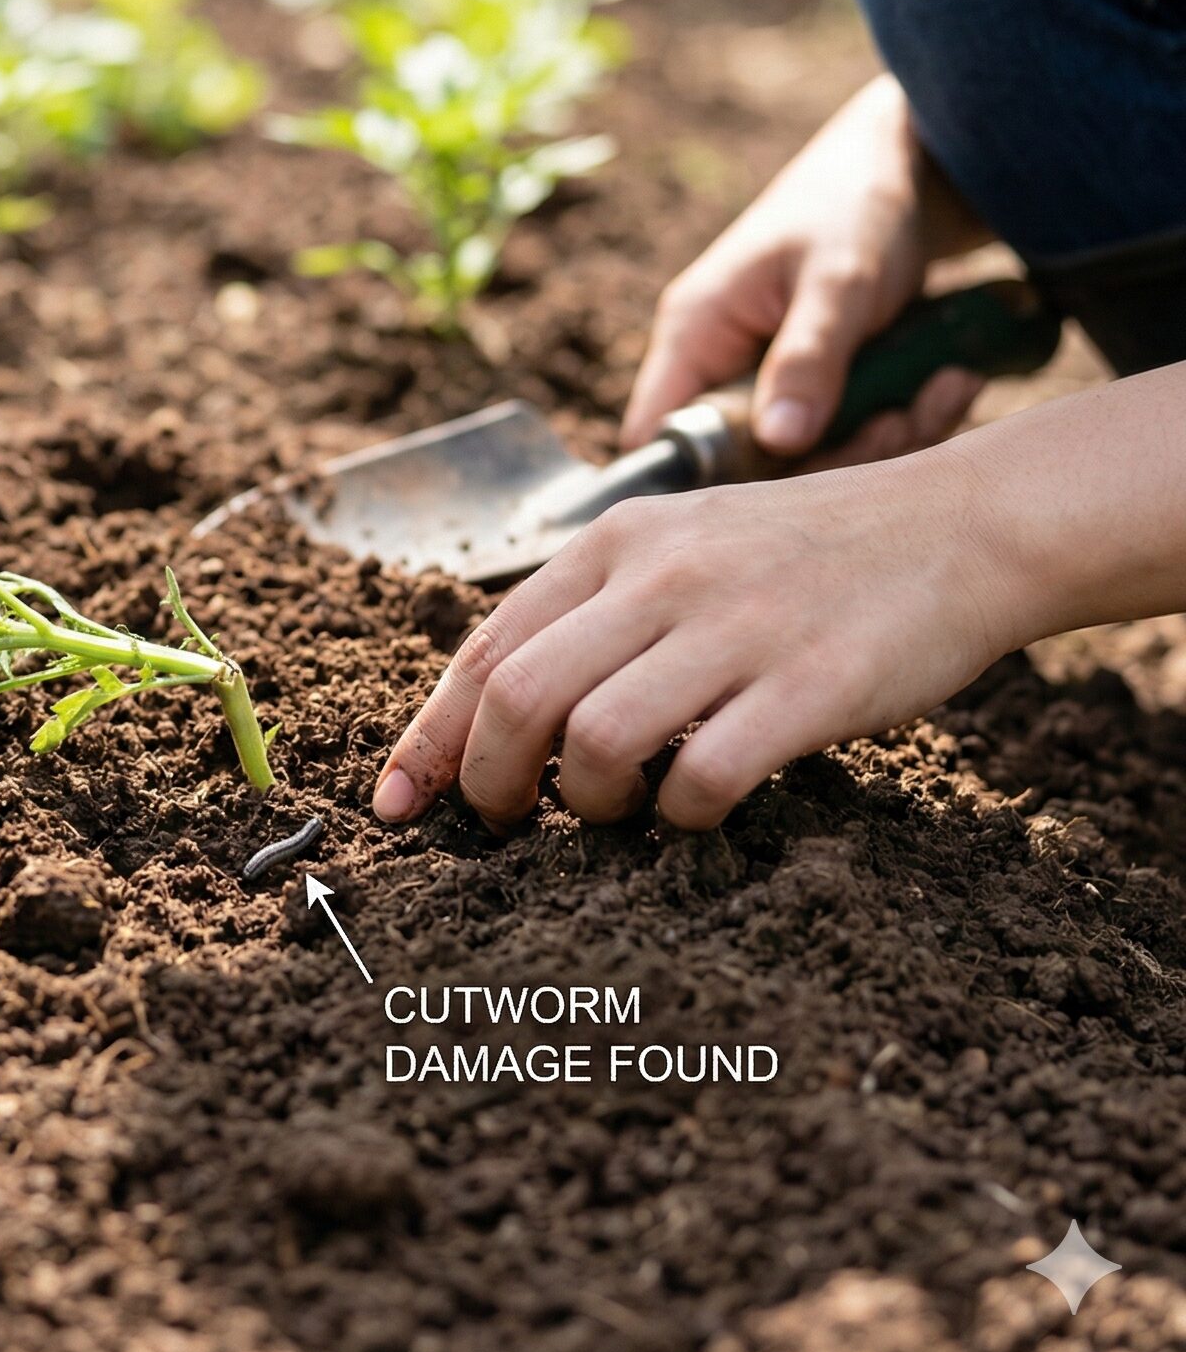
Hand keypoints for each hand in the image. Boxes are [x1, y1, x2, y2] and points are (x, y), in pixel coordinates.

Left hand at [371, 445, 1021, 831]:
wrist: (953, 527)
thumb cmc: (801, 554)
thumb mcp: (680, 545)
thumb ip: (596, 610)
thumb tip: (499, 709)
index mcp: (615, 542)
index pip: (485, 646)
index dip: (430, 734)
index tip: (398, 800)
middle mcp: (661, 576)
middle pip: (517, 698)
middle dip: (486, 782)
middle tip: (503, 824)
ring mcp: (734, 628)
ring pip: (594, 740)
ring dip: (584, 804)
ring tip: (610, 812)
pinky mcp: (809, 685)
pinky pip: (704, 776)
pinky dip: (681, 816)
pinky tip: (695, 810)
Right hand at [624, 76, 990, 464]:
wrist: (914, 171)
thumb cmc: (856, 204)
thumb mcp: (837, 279)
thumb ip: (808, 358)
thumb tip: (778, 442)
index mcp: (696, 333)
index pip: (659, 432)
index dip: (701, 475)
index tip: (785, 482)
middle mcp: (722, 366)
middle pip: (751, 462)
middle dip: (837, 454)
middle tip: (904, 418)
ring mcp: (773, 380)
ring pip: (813, 456)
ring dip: (889, 436)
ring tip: (947, 385)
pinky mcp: (823, 389)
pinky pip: (855, 434)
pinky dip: (909, 418)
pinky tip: (951, 379)